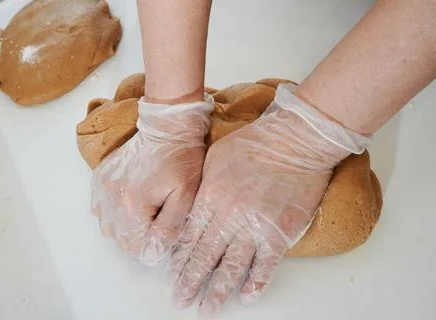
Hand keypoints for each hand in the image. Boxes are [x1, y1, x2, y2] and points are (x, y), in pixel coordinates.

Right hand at [91, 96, 212, 265]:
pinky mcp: (100, 177)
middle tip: (156, 220)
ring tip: (144, 211)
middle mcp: (111, 197)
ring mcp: (103, 186)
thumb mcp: (185, 196)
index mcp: (133, 205)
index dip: (152, 245)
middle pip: (120, 238)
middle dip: (138, 238)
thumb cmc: (181, 161)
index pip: (136, 246)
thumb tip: (152, 252)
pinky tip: (129, 202)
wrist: (168, 129)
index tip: (164, 231)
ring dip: (124, 227)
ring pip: (107, 225)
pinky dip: (112, 212)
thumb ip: (168, 228)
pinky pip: (99, 207)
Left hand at [171, 84, 369, 316]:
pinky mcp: (280, 233)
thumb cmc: (254, 143)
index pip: (189, 237)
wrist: (293, 140)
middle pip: (204, 256)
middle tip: (181, 300)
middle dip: (190, 282)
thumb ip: (202, 187)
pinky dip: (255, 283)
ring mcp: (255, 227)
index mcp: (210, 197)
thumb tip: (192, 209)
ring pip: (231, 267)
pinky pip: (265, 265)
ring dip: (218, 291)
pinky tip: (247, 296)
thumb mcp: (214, 158)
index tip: (173, 276)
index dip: (179, 260)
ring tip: (207, 309)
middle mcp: (229, 216)